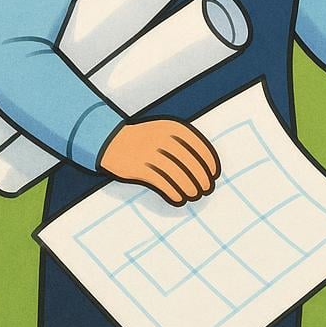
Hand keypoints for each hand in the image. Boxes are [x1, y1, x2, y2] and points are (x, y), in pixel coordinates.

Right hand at [99, 119, 220, 205]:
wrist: (110, 140)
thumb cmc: (145, 138)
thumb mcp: (165, 132)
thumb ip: (185, 144)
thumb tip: (208, 168)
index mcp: (172, 127)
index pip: (199, 148)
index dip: (210, 164)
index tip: (215, 175)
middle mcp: (162, 139)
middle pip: (190, 164)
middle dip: (202, 179)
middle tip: (207, 189)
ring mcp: (149, 153)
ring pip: (178, 176)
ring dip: (190, 188)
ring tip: (195, 195)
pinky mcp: (139, 168)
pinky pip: (162, 184)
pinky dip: (175, 193)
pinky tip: (180, 198)